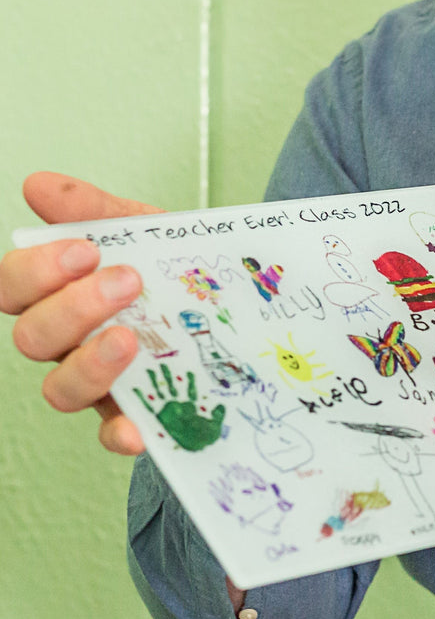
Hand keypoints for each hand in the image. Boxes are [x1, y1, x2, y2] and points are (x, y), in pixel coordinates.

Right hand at [0, 172, 163, 453]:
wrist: (230, 301)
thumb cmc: (168, 269)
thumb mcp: (141, 231)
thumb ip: (95, 212)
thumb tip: (39, 185)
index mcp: (58, 293)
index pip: (11, 287)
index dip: (35, 272)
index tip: (86, 249)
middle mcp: (67, 341)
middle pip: (33, 337)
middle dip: (74, 307)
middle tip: (126, 281)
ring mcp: (98, 381)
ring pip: (61, 389)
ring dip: (90, 363)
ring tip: (130, 339)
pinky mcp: (132, 414)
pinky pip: (112, 434)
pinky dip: (121, 433)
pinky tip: (139, 427)